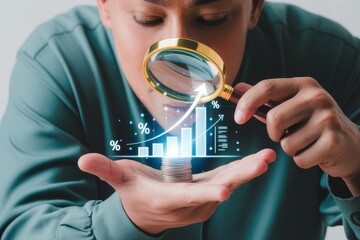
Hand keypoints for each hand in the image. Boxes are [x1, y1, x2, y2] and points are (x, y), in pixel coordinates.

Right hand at [78, 149, 275, 233]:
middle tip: (263, 162)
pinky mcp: (210, 193)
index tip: (225, 191)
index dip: (206, 194)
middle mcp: (191, 203)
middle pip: (219, 188)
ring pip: (229, 184)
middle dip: (242, 176)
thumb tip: (83, 160)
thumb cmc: (134, 196)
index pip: (189, 196)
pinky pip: (229, 182)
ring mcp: (203, 200)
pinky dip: (244, 172)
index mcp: (169, 199)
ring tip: (268, 157)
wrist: (148, 216)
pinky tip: (259, 161)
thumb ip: (105, 170)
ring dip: (248, 172)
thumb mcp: (121, 181)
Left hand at [234, 77, 359, 194]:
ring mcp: (328, 119)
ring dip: (290, 148)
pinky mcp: (334, 142)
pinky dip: (302, 160)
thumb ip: (266, 97)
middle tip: (286, 133)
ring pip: (286, 143)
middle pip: (274, 119)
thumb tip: (238, 88)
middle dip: (274, 133)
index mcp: (303, 85)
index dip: (247, 102)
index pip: (267, 87)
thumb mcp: (292, 104)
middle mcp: (317, 97)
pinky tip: (315, 151)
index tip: (238, 119)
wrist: (349, 143)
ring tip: (306, 141)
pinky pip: (299, 159)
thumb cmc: (313, 122)